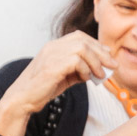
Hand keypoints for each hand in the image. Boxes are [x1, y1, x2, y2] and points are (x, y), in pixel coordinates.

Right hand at [0, 32, 117, 135]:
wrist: (24, 98)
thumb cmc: (44, 87)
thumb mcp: (66, 75)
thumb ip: (81, 69)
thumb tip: (102, 68)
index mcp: (54, 46)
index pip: (79, 36)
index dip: (96, 44)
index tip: (108, 55)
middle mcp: (52, 47)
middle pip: (83, 40)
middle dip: (102, 53)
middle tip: (113, 65)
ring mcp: (51, 55)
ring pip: (82, 48)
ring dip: (95, 62)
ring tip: (99, 75)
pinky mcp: (51, 67)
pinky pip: (76, 61)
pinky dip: (85, 70)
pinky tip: (86, 79)